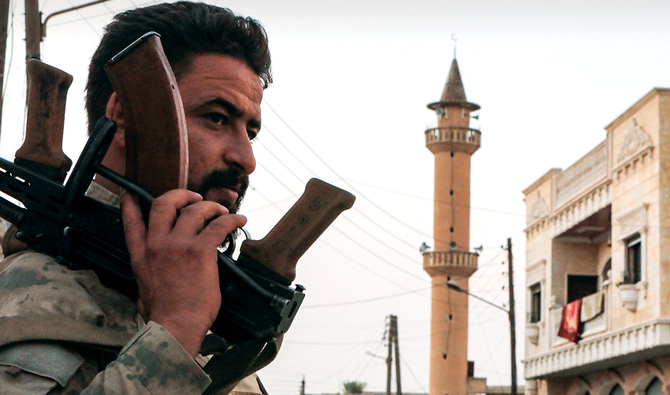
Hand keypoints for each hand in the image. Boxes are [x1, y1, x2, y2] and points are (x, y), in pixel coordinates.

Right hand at [121, 189, 246, 356]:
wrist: (175, 325)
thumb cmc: (163, 316)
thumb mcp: (143, 293)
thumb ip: (147, 281)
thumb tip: (147, 291)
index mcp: (141, 256)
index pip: (132, 222)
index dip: (131, 204)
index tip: (132, 194)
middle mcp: (157, 245)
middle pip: (164, 204)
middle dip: (180, 195)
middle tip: (194, 198)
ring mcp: (178, 245)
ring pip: (194, 210)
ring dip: (210, 206)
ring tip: (221, 211)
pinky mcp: (200, 251)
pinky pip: (218, 226)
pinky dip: (231, 219)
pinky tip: (239, 220)